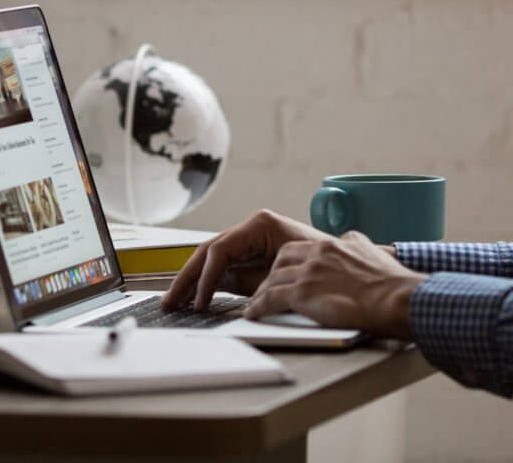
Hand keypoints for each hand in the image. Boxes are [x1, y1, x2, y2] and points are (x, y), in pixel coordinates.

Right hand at [161, 210, 332, 311]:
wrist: (357, 277)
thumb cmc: (324, 270)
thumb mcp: (281, 278)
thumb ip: (247, 283)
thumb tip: (215, 292)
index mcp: (260, 225)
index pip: (220, 250)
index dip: (204, 277)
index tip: (198, 301)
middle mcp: (252, 228)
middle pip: (209, 252)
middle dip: (187, 278)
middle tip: (170, 301)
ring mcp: (251, 240)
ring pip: (212, 259)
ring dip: (193, 281)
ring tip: (175, 302)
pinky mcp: (253, 255)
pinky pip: (224, 267)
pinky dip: (209, 283)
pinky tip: (195, 298)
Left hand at [244, 231, 425, 338]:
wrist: (399, 298)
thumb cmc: (393, 283)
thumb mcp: (371, 251)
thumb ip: (355, 244)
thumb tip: (351, 241)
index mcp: (330, 244)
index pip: (296, 249)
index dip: (286, 263)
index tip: (282, 272)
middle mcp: (315, 254)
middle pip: (280, 261)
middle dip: (270, 274)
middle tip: (265, 287)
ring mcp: (308, 274)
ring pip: (272, 280)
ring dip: (261, 293)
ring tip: (255, 303)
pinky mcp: (304, 294)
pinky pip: (271, 299)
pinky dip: (259, 307)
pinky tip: (253, 314)